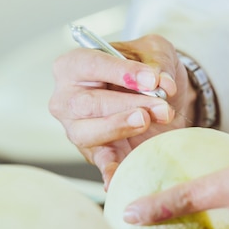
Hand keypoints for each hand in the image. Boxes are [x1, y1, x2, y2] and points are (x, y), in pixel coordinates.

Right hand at [49, 34, 195, 186]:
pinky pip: (99, 162)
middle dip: (126, 104)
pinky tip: (118, 177)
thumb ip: (157, 62)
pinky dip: (109, 171)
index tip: (151, 79)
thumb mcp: (154, 51)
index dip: (121, 72)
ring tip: (146, 121)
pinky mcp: (94, 152)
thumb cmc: (144, 69)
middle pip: (86, 104)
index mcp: (74, 65)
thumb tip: (161, 82)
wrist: (158, 95)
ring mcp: (76, 128)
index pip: (91, 65)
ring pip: (87, 133)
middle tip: (159, 105)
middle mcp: (67, 98)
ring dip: (120, 128)